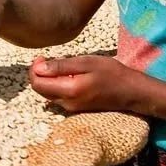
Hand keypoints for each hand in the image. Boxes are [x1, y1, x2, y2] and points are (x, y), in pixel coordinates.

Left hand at [29, 54, 147, 113]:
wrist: (131, 92)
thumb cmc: (111, 73)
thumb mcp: (86, 63)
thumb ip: (61, 66)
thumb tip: (39, 67)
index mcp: (68, 91)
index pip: (37, 83)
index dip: (34, 69)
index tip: (42, 57)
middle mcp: (67, 103)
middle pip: (40, 90)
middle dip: (39, 74)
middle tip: (48, 59)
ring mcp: (71, 108)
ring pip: (48, 93)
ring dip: (48, 79)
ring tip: (60, 66)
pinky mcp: (76, 108)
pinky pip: (58, 96)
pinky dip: (56, 85)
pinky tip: (68, 75)